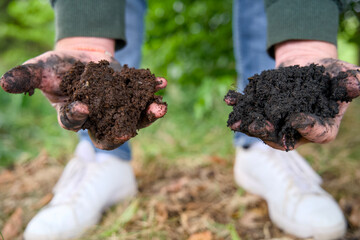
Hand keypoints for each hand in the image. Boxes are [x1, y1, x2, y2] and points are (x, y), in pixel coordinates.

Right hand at [0, 37, 167, 149]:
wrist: (82, 57)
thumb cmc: (59, 67)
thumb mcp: (41, 69)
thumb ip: (27, 77)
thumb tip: (4, 83)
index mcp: (74, 115)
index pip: (74, 121)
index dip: (77, 116)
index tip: (83, 107)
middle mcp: (98, 118)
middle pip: (109, 135)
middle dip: (119, 134)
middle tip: (128, 133)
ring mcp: (117, 110)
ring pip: (133, 119)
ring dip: (147, 115)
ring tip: (159, 107)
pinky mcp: (131, 98)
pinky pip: (144, 99)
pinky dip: (153, 93)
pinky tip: (161, 83)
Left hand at [226, 40, 358, 150]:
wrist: (308, 66)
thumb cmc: (330, 74)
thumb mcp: (344, 74)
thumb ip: (351, 80)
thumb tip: (357, 84)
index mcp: (322, 127)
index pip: (318, 133)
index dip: (308, 128)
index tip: (296, 119)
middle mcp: (297, 130)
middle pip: (283, 137)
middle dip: (268, 132)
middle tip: (257, 126)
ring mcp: (278, 123)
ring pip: (262, 128)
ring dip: (248, 124)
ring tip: (236, 120)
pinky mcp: (263, 112)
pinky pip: (250, 111)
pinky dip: (239, 105)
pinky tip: (230, 99)